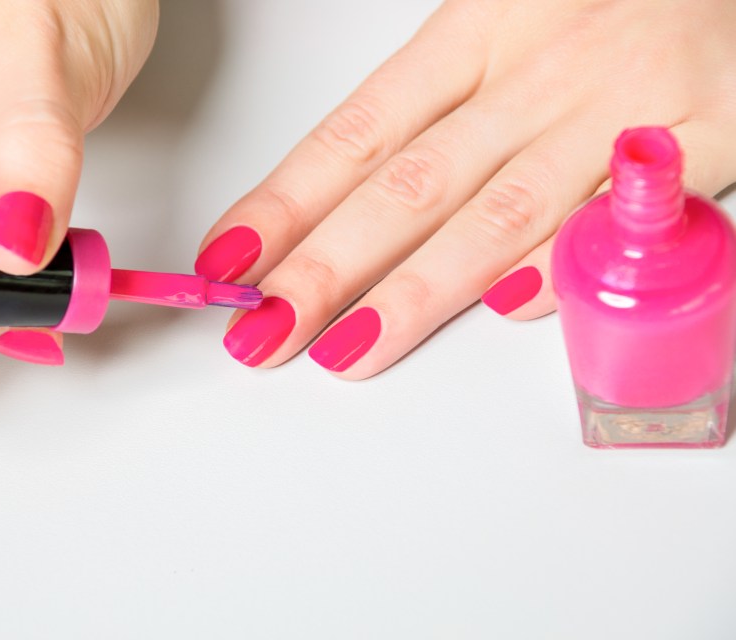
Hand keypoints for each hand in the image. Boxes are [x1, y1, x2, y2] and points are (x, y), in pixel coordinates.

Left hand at [195, 0, 735, 378]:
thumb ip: (437, 113)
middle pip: (410, 185)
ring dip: (416, 291)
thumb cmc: (599, 2)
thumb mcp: (504, 25)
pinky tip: (503, 311)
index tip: (232, 260)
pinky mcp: (709, 137)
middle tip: (264, 329)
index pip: (358, 134)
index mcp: (478, 32)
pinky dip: (562, 265)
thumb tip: (354, 206)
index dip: (286, 202)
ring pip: (499, 213)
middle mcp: (538, 72)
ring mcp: (619, 109)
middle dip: (327, 267)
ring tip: (346, 349)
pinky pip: (624, 217)